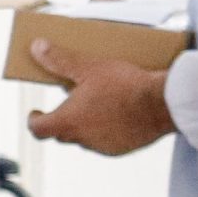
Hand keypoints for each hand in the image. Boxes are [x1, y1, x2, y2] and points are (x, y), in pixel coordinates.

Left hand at [24, 40, 176, 156]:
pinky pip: (105, 142)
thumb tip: (36, 47)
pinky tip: (116, 115)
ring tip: (95, 105)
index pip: (37, 129)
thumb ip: (60, 60)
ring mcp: (101, 147)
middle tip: (70, 100)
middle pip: (60, 133)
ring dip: (84, 125)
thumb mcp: (89, 67)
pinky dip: (105, 131)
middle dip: (61, 118)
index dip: (34, 120)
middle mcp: (81, 139)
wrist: (163, 103)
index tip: (36, 112)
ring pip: (84, 138)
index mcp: (67, 122)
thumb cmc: (124, 85)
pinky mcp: (121, 149)